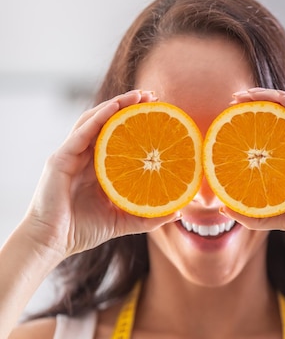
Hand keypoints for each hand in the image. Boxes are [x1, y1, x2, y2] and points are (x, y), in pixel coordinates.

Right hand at [23, 90, 180, 260]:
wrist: (52, 242)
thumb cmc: (82, 231)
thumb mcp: (122, 222)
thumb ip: (148, 216)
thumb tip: (178, 211)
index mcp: (97, 168)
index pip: (117, 137)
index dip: (136, 123)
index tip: (159, 113)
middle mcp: (84, 157)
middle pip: (106, 123)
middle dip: (128, 106)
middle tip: (153, 97)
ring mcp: (71, 155)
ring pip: (93, 120)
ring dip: (116, 105)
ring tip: (138, 96)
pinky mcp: (60, 159)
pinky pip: (81, 132)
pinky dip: (99, 117)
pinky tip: (115, 107)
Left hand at [222, 88, 284, 258]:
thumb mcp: (281, 217)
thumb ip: (254, 214)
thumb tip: (223, 208)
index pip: (277, 128)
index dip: (256, 117)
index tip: (230, 115)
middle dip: (260, 100)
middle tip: (234, 99)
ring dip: (272, 97)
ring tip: (247, 95)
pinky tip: (275, 99)